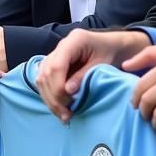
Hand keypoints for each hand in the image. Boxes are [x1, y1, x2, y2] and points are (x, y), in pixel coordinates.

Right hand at [36, 29, 150, 121]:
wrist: (114, 46)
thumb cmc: (112, 53)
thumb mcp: (102, 64)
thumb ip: (84, 76)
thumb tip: (67, 91)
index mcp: (74, 40)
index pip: (56, 65)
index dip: (58, 86)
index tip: (68, 102)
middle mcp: (61, 45)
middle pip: (46, 73)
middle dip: (53, 96)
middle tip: (65, 114)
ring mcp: (55, 53)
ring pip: (41, 77)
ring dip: (49, 98)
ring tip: (62, 114)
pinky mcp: (53, 63)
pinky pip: (44, 79)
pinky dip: (49, 94)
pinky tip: (58, 107)